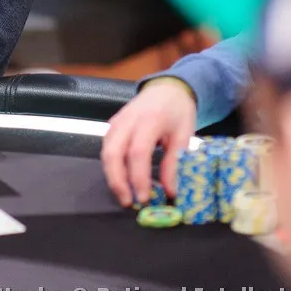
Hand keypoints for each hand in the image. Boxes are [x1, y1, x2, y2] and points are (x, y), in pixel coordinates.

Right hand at [100, 79, 196, 206]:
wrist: (167, 88)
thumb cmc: (178, 110)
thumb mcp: (184, 135)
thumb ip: (174, 163)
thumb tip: (170, 192)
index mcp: (149, 120)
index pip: (138, 152)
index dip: (138, 177)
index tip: (144, 198)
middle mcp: (128, 120)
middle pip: (113, 153)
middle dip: (117, 181)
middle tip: (128, 202)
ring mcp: (117, 121)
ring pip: (106, 152)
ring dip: (112, 176)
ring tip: (124, 196)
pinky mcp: (112, 125)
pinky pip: (106, 147)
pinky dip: (111, 166)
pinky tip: (121, 180)